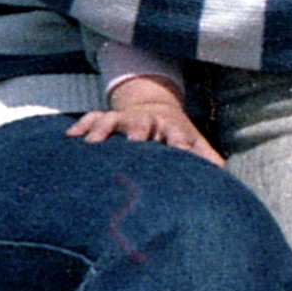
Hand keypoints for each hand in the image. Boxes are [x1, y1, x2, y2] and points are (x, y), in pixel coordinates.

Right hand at [67, 76, 222, 165]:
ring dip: (102, 129)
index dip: (177, 142)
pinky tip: (70, 137)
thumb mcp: (194, 145)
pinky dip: (82, 125)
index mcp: (170, 128)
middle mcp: (146, 121)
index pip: (175, 134)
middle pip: (141, 123)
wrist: (157, 109)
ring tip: (91, 144)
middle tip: (134, 143)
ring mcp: (124, 118)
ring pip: (111, 119)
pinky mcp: (107, 119)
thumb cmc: (176, 137)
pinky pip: (91, 118)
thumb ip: (206, 161)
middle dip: (137, 131)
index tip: (179, 152)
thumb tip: (221, 181)